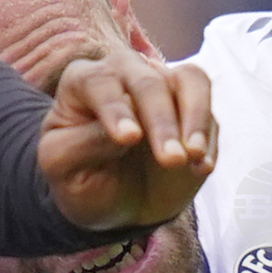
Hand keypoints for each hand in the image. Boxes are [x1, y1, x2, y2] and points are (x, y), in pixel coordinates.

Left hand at [38, 47, 215, 232]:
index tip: (129, 138)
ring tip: (194, 156)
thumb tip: (127, 132)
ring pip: (189, 79)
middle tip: (170, 159)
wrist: (113, 199)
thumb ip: (82, 145)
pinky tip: (201, 168)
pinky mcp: (192, 108)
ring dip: (195, 116)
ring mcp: (163, 87)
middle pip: (147, 79)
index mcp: (82, 82)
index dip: (114, 108)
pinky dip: (209, 139)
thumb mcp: (62, 168)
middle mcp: (124, 74)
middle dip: (161, 119)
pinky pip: (209, 112)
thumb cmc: (80, 176)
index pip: (98, 83)